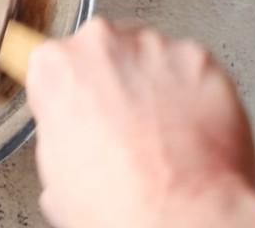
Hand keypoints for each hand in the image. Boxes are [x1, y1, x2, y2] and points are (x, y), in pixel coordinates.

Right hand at [26, 18, 254, 227]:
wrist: (178, 214)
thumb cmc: (118, 201)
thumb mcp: (55, 175)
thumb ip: (60, 135)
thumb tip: (73, 146)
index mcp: (55, 67)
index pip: (56, 63)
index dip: (72, 90)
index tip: (83, 104)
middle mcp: (102, 44)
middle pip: (106, 49)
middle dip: (117, 81)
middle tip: (127, 127)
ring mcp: (154, 47)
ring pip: (152, 56)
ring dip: (156, 85)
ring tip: (164, 134)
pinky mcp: (199, 58)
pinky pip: (194, 69)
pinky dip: (195, 93)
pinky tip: (191, 130)